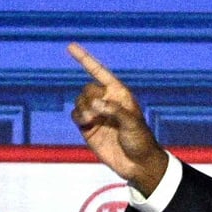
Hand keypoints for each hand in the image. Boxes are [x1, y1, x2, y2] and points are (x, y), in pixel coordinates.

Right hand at [69, 43, 169, 191]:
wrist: (137, 164)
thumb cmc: (141, 140)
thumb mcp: (133, 123)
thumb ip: (114, 110)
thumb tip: (95, 104)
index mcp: (118, 93)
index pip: (99, 72)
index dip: (84, 59)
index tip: (70, 46)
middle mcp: (106, 101)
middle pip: (87, 89)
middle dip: (89, 98)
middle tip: (98, 113)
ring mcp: (96, 114)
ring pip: (79, 101)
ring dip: (83, 109)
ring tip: (93, 121)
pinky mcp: (88, 127)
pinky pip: (75, 114)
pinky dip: (78, 116)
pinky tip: (87, 124)